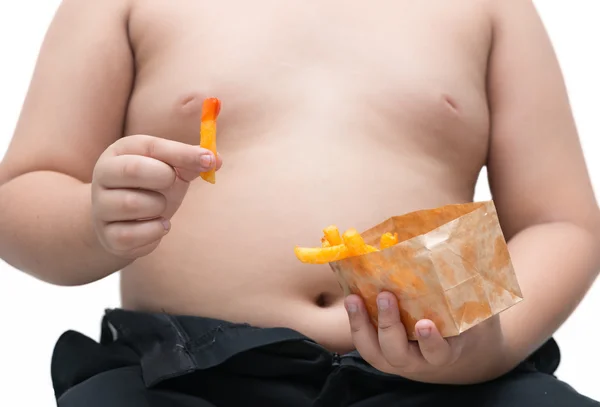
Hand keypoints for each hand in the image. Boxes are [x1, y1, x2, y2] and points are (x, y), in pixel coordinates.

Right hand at [91, 134, 221, 259]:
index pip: (152, 147)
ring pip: (133, 204)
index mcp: (121, 152)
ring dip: (159, 207)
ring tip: (159, 206)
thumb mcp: (169, 169)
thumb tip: (216, 160)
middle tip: (171, 183)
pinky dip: (155, 231)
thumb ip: (190, 161)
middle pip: (133, 170)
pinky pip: (134, 234)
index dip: (183, 153)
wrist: (122, 222)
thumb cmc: (150, 187)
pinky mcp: (108, 235)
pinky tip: (157, 225)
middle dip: (164, 178)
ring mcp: (101, 206)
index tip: (209, 160)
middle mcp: (103, 175)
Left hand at [345, 291, 499, 383]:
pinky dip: (355, 322)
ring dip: (361, 325)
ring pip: (374, 352)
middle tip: (385, 295)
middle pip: (398, 353)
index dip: (431, 342)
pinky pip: (364, 342)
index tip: (424, 324)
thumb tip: (464, 246)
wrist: (455, 349)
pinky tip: (351, 298)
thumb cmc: (463, 321)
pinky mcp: (380, 351)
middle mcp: (418, 360)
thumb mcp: (470, 310)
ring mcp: (396, 358)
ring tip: (354, 298)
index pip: (438, 353)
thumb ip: (468, 291)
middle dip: (388, 324)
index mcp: (445, 351)